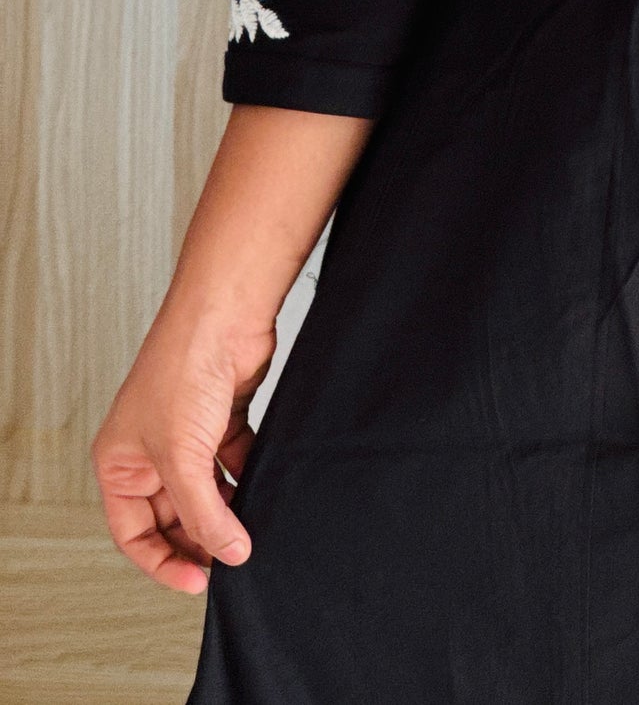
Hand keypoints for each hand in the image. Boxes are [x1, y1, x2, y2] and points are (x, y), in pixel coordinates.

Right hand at [91, 298, 277, 593]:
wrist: (224, 314)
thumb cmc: (181, 370)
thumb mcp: (183, 458)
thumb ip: (205, 514)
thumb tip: (229, 556)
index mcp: (120, 463)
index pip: (133, 533)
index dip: (163, 561)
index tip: (198, 581)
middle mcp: (150, 452)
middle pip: (171, 516)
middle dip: (197, 539)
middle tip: (228, 560)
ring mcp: (187, 435)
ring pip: (205, 492)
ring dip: (226, 512)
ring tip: (249, 530)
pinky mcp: (222, 419)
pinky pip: (232, 464)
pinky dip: (245, 479)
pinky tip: (262, 490)